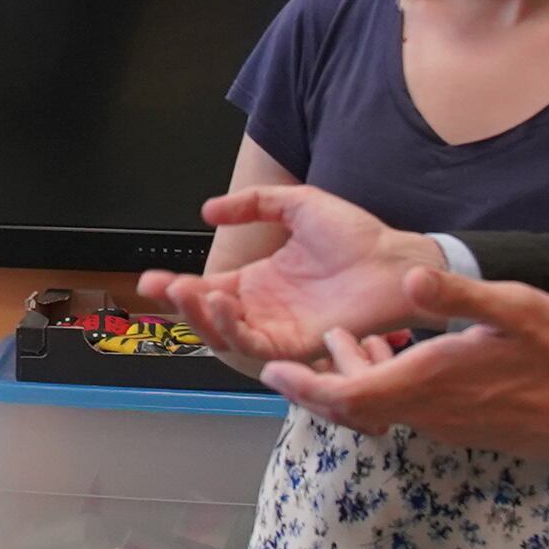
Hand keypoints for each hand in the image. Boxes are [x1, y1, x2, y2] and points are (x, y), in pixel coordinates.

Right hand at [137, 183, 441, 367]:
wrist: (395, 258)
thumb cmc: (356, 235)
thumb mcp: (296, 205)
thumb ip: (253, 203)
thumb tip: (209, 210)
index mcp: (261, 282)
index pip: (209, 290)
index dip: (179, 286)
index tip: (153, 276)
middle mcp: (265, 309)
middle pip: (209, 316)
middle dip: (179, 304)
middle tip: (158, 286)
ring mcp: (279, 328)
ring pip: (225, 335)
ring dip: (200, 316)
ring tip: (186, 292)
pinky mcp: (297, 343)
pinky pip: (255, 345)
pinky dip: (231, 329)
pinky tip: (220, 302)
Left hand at [264, 267, 548, 461]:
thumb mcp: (513, 309)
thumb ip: (458, 294)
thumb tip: (412, 275)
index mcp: (429, 380)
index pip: (348, 395)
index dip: (304, 385)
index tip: (270, 370)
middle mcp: (429, 409)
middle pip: (354, 405)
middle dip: (319, 381)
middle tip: (298, 353)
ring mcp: (447, 422)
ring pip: (381, 406)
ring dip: (358, 377)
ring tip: (349, 339)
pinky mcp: (464, 425)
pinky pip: (408, 409)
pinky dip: (388, 385)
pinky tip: (400, 353)